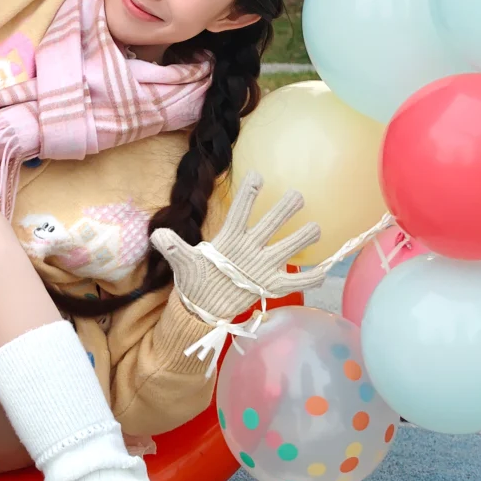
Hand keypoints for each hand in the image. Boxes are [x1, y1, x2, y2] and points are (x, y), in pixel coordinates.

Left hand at [151, 170, 322, 322]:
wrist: (203, 303)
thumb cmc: (196, 277)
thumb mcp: (183, 263)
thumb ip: (173, 248)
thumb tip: (156, 234)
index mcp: (230, 238)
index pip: (240, 212)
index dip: (248, 195)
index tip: (256, 176)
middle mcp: (251, 247)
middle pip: (269, 224)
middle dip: (283, 210)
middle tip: (296, 194)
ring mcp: (262, 265)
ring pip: (286, 248)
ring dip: (300, 239)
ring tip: (315, 227)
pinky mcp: (268, 284)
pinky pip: (292, 281)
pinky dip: (308, 278)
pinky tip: (323, 270)